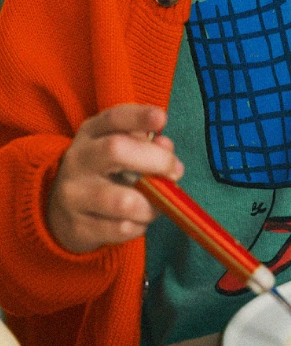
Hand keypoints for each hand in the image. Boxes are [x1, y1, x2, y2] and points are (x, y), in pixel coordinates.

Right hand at [46, 104, 183, 252]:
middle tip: (175, 171)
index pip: (113, 118)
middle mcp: (77, 160)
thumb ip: (146, 143)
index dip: (139, 116)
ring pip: (124, 201)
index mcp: (90, 133)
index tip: (162, 118)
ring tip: (157, 204)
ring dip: (152, 204)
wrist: (60, 212)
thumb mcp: (118, 149)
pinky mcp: (77, 227)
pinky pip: (122, 229)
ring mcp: (74, 195)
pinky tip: (138, 220)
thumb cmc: (103, 172)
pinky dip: (140, 225)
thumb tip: (166, 147)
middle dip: (156, 160)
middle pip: (115, 150)